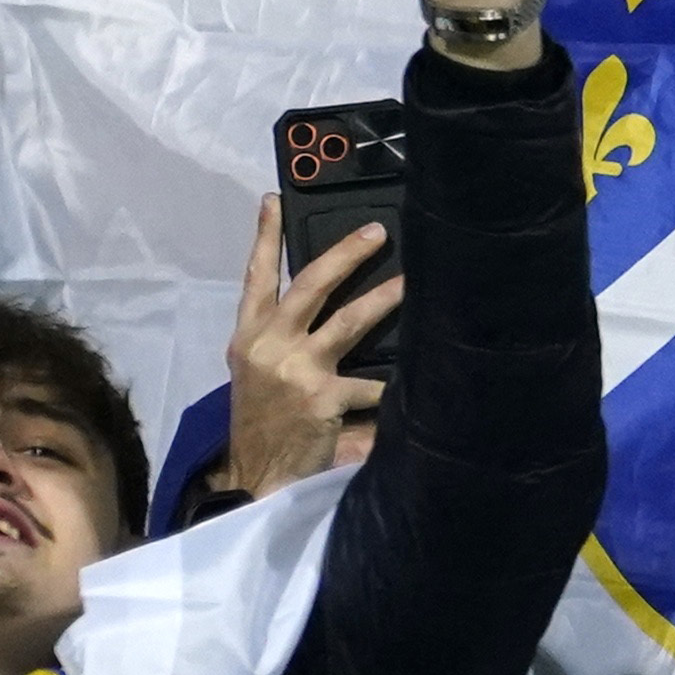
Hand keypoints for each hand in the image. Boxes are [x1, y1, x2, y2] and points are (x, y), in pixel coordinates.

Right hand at [207, 192, 398, 492]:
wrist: (255, 474)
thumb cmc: (263, 421)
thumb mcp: (257, 371)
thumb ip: (282, 336)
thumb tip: (327, 303)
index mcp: (248, 336)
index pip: (255, 278)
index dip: (264, 237)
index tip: (274, 199)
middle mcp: (268, 344)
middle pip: (309, 285)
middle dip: (345, 254)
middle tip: (378, 231)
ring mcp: (295, 369)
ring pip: (349, 321)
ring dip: (385, 298)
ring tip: (414, 281)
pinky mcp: (322, 397)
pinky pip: (372, 385)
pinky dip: (395, 384)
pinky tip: (426, 380)